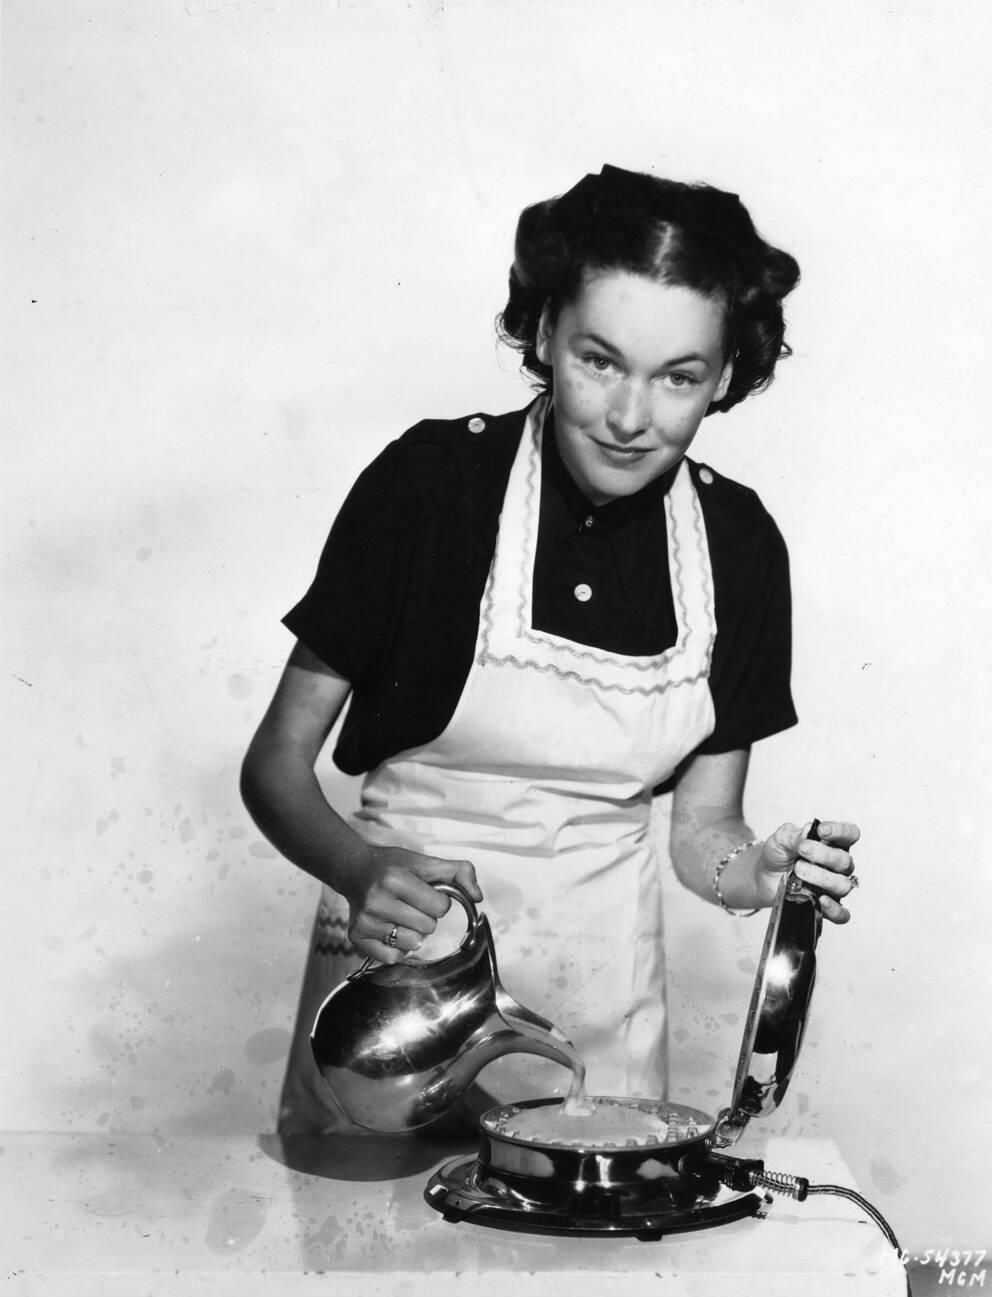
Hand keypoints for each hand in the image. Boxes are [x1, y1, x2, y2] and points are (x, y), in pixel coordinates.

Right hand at [342, 845, 482, 963]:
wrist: (355, 870)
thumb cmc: (394, 867)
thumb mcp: (426, 861)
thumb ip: (460, 872)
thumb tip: (477, 898)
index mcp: (395, 879)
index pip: (440, 907)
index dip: (438, 901)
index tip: (425, 892)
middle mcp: (377, 901)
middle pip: (427, 927)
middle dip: (425, 916)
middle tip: (410, 903)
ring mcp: (365, 921)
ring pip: (412, 944)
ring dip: (412, 933)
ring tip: (400, 915)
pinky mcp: (356, 937)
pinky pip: (392, 957)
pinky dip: (397, 948)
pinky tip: (390, 928)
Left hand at [757, 820, 860, 923]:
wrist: (763, 875)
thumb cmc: (778, 854)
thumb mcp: (781, 838)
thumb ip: (794, 834)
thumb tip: (808, 832)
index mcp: (832, 844)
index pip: (850, 834)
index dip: (841, 831)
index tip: (822, 831)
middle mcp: (837, 866)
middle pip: (845, 862)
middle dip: (823, 855)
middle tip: (802, 851)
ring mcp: (833, 887)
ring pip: (843, 885)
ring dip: (821, 877)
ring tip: (798, 871)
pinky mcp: (825, 907)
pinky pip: (841, 914)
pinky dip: (834, 909)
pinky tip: (821, 900)